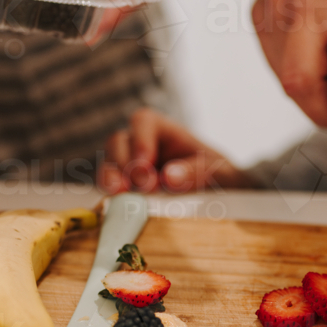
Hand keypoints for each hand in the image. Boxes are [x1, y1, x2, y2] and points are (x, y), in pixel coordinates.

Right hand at [99, 108, 256, 193]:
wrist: (218, 191)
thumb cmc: (217, 172)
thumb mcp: (218, 170)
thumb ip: (196, 172)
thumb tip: (169, 178)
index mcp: (163, 129)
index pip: (143, 122)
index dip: (140, 141)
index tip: (146, 165)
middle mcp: (141, 142)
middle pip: (118, 141)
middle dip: (124, 163)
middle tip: (143, 186)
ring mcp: (129, 163)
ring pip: (109, 162)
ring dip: (111, 178)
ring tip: (120, 194)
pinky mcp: (125, 184)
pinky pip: (109, 184)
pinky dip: (110, 193)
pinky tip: (117, 204)